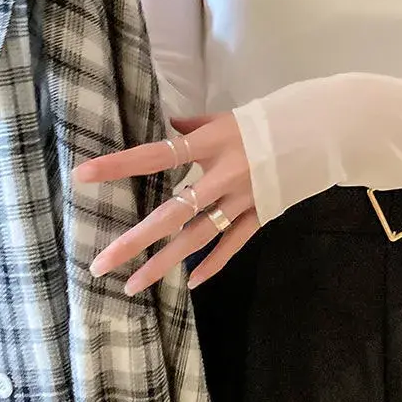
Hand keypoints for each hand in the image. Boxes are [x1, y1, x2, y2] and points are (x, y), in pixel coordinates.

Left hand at [74, 112, 258, 294]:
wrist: (318, 132)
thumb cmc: (268, 121)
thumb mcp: (228, 117)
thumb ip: (196, 127)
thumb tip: (170, 129)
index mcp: (212, 144)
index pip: (158, 155)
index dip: (121, 165)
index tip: (84, 175)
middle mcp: (223, 175)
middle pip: (173, 212)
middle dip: (135, 240)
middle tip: (101, 264)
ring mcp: (243, 199)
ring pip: (198, 237)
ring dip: (164, 262)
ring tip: (132, 284)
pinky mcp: (261, 213)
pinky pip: (234, 243)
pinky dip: (214, 263)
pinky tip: (191, 282)